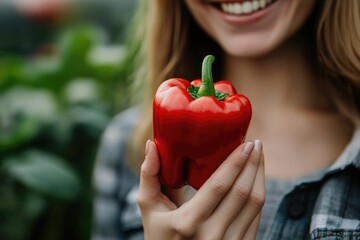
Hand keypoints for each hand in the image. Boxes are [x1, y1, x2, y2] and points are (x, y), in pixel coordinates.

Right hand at [138, 140, 264, 239]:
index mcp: (187, 222)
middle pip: (242, 192)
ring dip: (259, 177)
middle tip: (256, 143)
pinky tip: (256, 180)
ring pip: (254, 204)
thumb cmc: (159, 233)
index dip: (236, 162)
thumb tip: (151, 144)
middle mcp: (211, 236)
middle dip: (252, 164)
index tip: (245, 143)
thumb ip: (148, 175)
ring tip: (259, 157)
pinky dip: (259, 195)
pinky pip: (256, 218)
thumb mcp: (149, 207)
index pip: (219, 186)